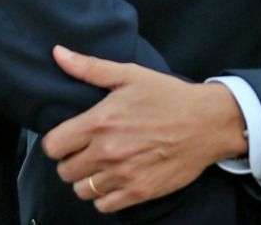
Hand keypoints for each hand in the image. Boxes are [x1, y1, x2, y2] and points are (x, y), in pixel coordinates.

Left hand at [41, 45, 247, 213]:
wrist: (208, 123)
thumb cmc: (167, 96)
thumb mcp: (128, 75)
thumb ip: (89, 67)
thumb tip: (57, 53)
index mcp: (99, 122)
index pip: (52, 146)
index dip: (55, 143)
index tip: (66, 139)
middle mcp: (108, 152)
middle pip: (64, 171)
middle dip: (69, 162)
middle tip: (83, 153)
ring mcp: (124, 174)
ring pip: (82, 190)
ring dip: (85, 180)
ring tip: (97, 168)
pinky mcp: (141, 191)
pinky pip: (104, 206)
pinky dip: (103, 197)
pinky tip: (112, 182)